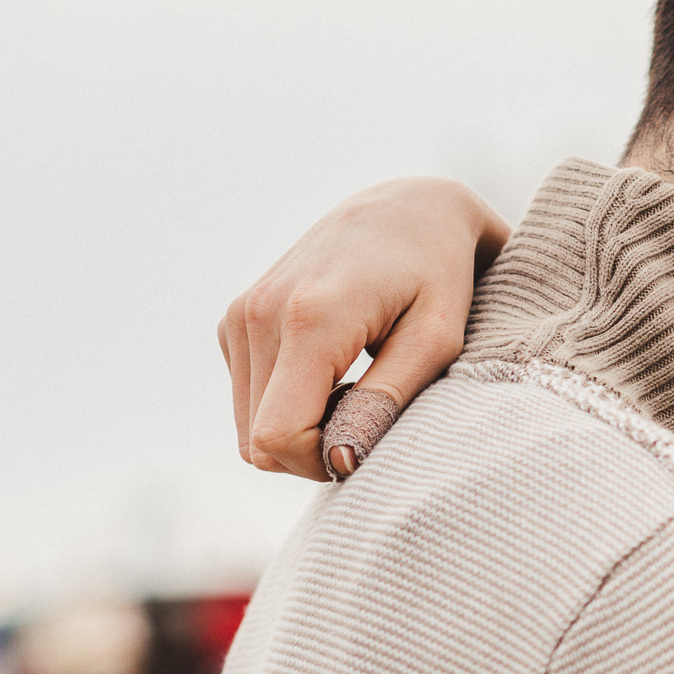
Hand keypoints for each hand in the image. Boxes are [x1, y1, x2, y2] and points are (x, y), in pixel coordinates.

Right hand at [219, 178, 509, 479]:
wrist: (408, 210)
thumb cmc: (438, 276)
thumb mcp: (435, 340)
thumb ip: (385, 402)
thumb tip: (339, 460)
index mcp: (309, 318)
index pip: (278, 436)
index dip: (322, 462)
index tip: (373, 442)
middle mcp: (259, 313)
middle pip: (257, 442)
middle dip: (314, 450)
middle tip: (374, 417)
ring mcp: (240, 315)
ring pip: (248, 429)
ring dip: (302, 429)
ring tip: (359, 392)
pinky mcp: (236, 321)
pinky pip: (249, 400)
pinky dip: (288, 405)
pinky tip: (335, 375)